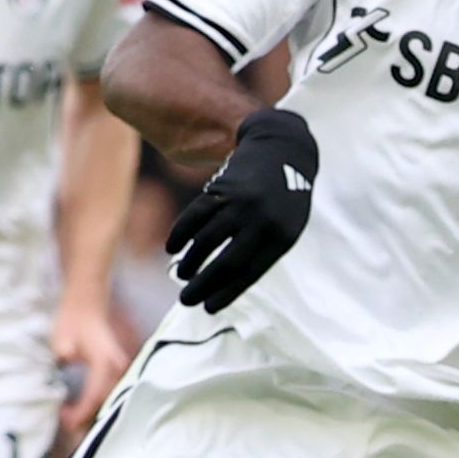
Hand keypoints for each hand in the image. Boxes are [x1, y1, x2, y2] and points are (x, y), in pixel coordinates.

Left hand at [51, 295, 137, 440]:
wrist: (86, 304)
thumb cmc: (71, 322)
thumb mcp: (61, 345)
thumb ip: (62, 366)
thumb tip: (54, 390)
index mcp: (104, 363)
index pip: (93, 397)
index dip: (79, 414)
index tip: (64, 422)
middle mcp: (118, 368)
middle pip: (104, 403)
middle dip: (86, 418)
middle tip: (65, 423)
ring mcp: (121, 370)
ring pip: (108, 400)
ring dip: (92, 412)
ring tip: (70, 417)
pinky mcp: (118, 371)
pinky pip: (109, 393)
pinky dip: (96, 403)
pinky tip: (80, 408)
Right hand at [167, 106, 320, 311]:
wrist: (282, 149)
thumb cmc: (284, 197)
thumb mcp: (286, 225)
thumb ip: (262, 250)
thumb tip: (226, 280)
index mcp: (281, 237)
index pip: (249, 273)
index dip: (226, 293)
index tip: (208, 308)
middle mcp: (262, 222)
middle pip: (226, 262)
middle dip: (203, 284)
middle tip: (186, 299)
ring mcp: (240, 204)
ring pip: (208, 240)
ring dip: (191, 261)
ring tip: (182, 274)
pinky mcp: (222, 187)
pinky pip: (195, 216)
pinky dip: (180, 234)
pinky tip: (171, 248)